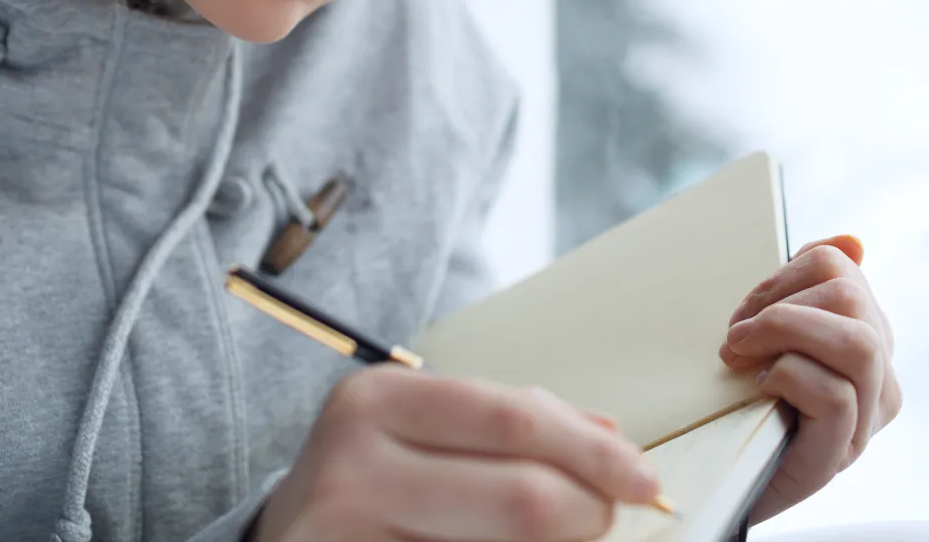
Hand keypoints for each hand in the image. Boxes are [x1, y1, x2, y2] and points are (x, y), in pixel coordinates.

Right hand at [252, 366, 660, 540]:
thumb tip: (612, 440)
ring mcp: (348, 537)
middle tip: (603, 518)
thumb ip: (515, 425)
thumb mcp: (426, 427)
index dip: (594, 453)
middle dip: (589, 513)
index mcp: (379, 400)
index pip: (516, 420)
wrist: (284, 540)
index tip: (644, 478)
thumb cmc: (373, 477)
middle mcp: (355, 467)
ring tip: (557, 538)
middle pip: (524, 499)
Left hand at [720, 235, 901, 522]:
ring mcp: (866, 418)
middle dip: (779, 304)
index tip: (746, 310)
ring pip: (858, 343)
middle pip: (851, 296)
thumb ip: (804, 287)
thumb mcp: (771, 333)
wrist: (725, 481)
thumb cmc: (746, 399)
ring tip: (742, 353)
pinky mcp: (840, 454)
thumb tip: (853, 241)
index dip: (782, 275)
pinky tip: (761, 388)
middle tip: (735, 336)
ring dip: (785, 333)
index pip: (840, 265)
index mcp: (866, 334)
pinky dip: (788, 377)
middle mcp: (879, 375)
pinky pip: (834, 395)